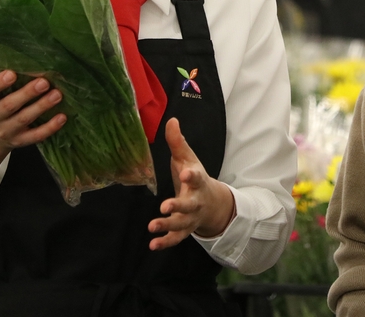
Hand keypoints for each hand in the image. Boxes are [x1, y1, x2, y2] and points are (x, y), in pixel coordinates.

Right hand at [0, 70, 63, 173]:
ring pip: (25, 119)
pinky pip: (36, 135)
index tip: (11, 73)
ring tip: (57, 94)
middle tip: (44, 82)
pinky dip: (50, 127)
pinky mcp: (20, 141)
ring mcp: (6, 131)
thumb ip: (0, 81)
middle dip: (27, 93)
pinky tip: (62, 117)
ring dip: (42, 106)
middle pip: (9, 105)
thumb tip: (23, 60)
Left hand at [148, 118, 235, 250]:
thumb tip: (171, 119)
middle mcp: (196, 201)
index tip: (185, 172)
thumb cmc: (194, 176)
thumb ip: (177, 142)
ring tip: (152, 226)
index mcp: (197, 181)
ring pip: (182, 224)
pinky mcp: (184, 230)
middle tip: (165, 207)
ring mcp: (191, 217)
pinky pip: (176, 238)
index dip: (192, 175)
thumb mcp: (187, 158)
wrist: (211, 203)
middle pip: (189, 205)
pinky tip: (153, 245)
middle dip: (178, 206)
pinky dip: (166, 242)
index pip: (196, 177)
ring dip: (168, 226)